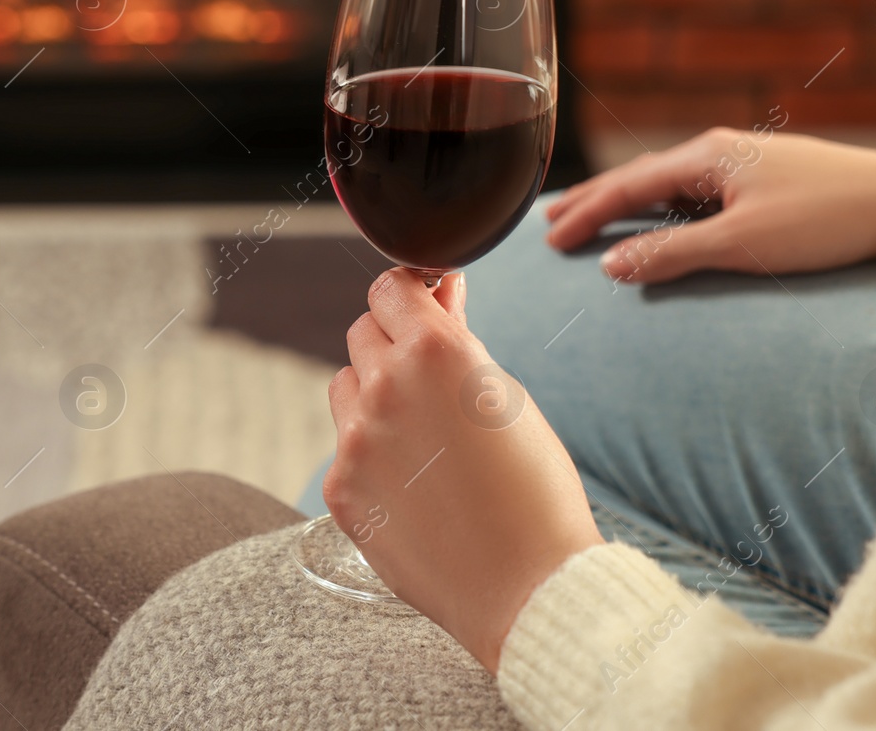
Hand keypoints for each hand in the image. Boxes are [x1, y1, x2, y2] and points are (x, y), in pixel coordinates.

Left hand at [325, 269, 602, 673]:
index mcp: (434, 351)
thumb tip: (436, 294)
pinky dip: (370, 454)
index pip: (389, 288)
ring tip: (424, 438)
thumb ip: (458, 339)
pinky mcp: (340, 489)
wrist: (528, 587)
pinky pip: (344, 448)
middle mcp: (384, 387)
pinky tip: (414, 485)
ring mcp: (355, 441)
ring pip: (345, 386)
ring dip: (373, 395)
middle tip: (432, 381)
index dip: (409, 296)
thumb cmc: (535, 489)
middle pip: (363, 332)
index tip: (422, 308)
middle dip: (393, 344)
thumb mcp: (506, 395)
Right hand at [545, 128, 875, 283]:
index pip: (626, 186)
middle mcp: (719, 150)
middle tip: (551, 221)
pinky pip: (695, 190)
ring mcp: (743, 161)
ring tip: (594, 219)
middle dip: (594, 200)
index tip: (549, 239)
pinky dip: (663, 205)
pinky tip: (660, 218)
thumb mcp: (743, 244)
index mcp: (706, 156)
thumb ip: (672, 254)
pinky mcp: (764, 178)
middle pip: (639, 176)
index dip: (584, 214)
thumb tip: (610, 264)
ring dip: (627, 202)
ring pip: (668, 182)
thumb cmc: (824, 221)